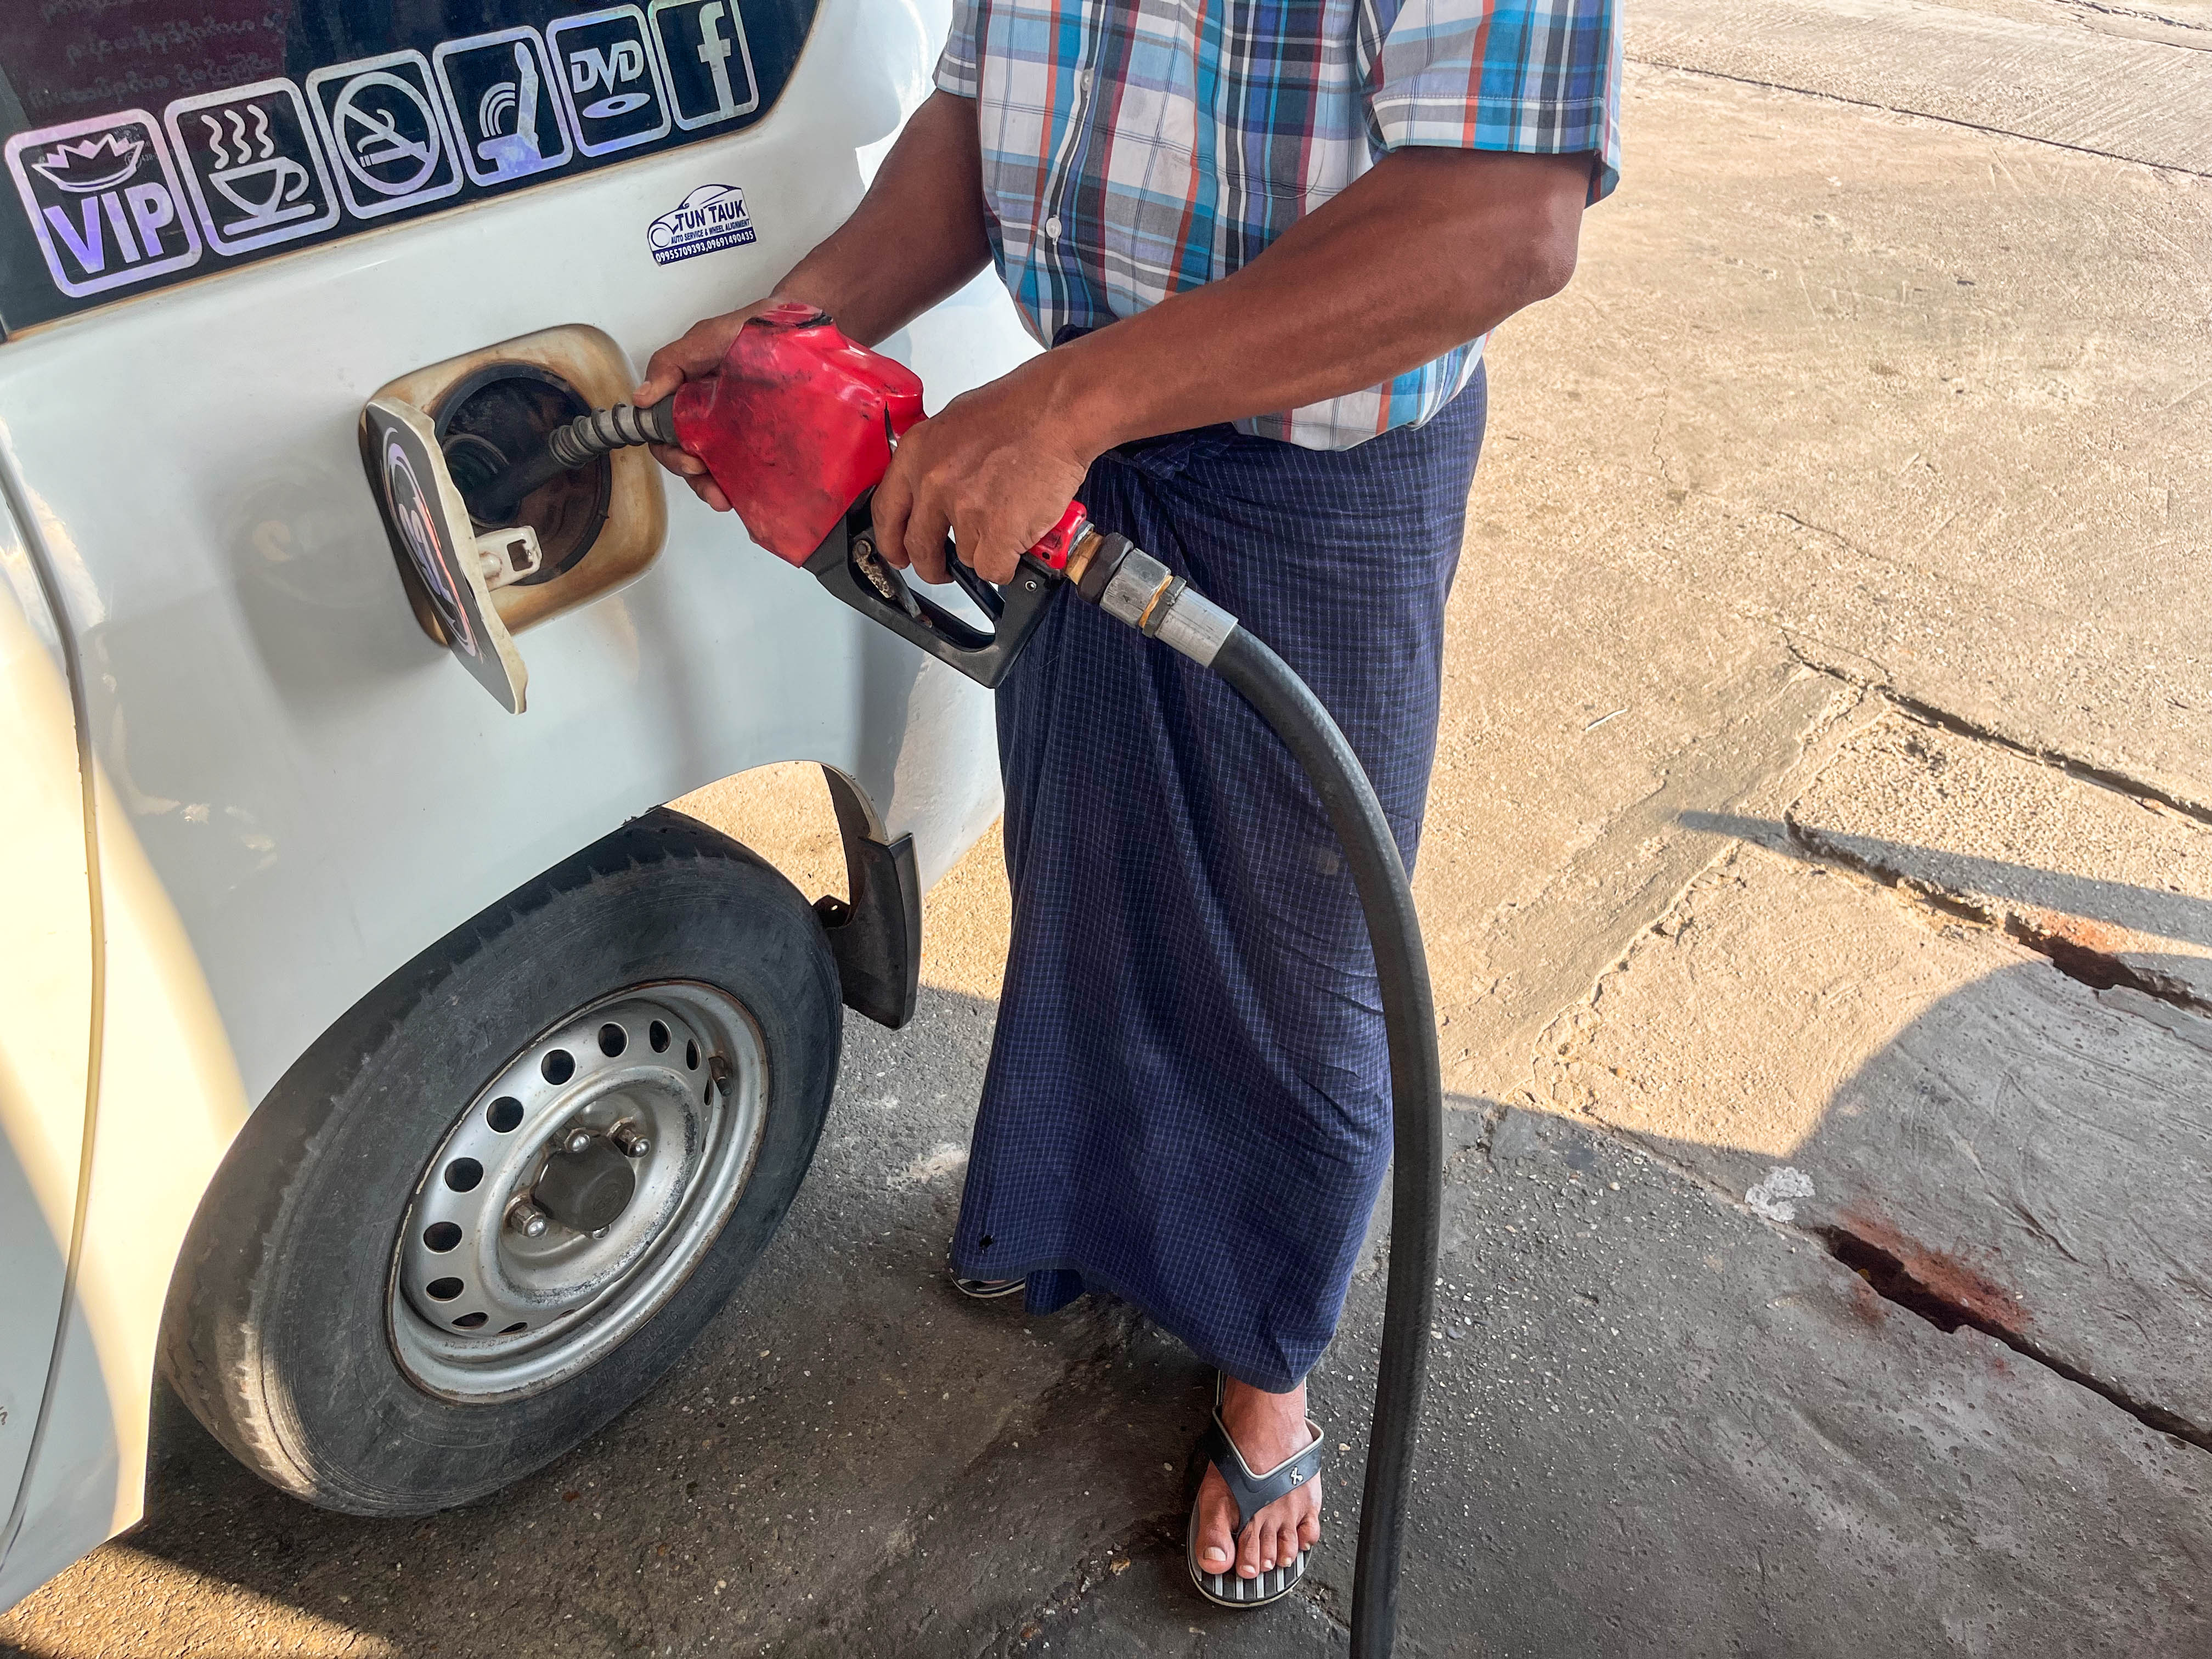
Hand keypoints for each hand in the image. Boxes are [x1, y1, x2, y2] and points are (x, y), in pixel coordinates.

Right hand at [634, 298, 793, 511]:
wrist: (799, 326)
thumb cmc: (749, 328)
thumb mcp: (704, 339)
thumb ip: (671, 364)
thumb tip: (641, 398)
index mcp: (686, 396)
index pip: (664, 433)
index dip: (670, 452)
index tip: (688, 460)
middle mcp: (706, 417)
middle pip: (686, 456)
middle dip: (693, 476)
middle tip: (707, 483)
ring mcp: (733, 430)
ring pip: (714, 467)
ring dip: (713, 487)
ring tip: (723, 498)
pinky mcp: (759, 439)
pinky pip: (744, 467)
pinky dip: (741, 484)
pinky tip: (745, 494)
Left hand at [871, 364, 1094, 585]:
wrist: (1059, 412)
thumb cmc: (1022, 409)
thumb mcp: (958, 423)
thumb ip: (939, 459)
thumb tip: (934, 488)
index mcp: (917, 452)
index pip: (887, 510)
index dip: (890, 540)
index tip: (898, 553)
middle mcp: (933, 482)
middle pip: (919, 545)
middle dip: (931, 566)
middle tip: (941, 570)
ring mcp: (964, 510)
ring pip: (965, 555)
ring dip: (985, 549)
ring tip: (1008, 523)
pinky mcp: (996, 534)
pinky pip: (993, 569)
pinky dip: (1008, 563)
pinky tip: (1020, 541)